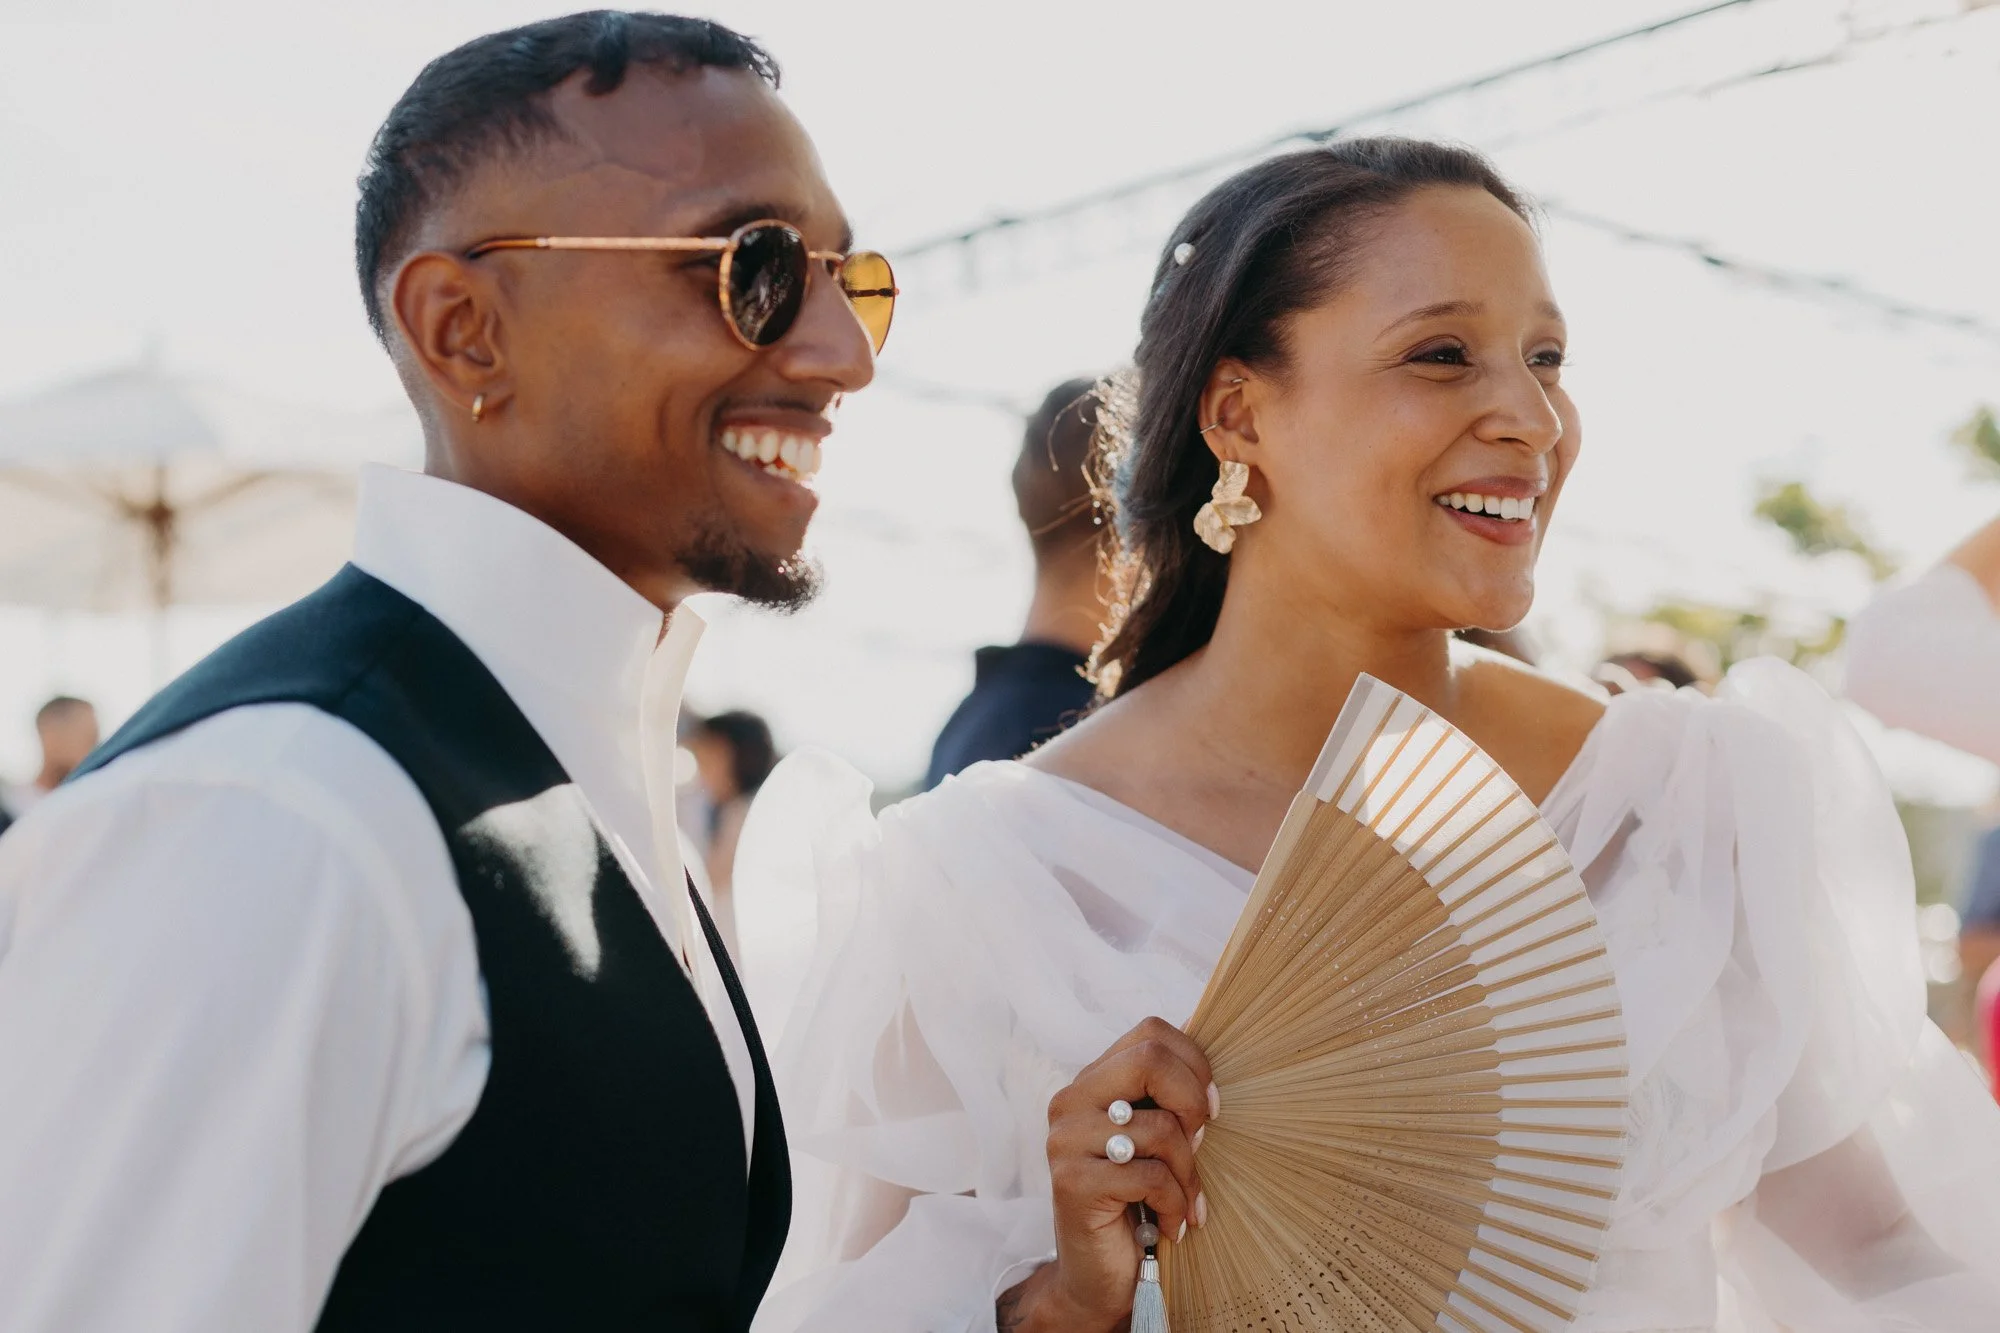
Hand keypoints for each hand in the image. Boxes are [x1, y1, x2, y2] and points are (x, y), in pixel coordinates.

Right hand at [998, 1017, 1214, 1331]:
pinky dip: (1175, 1203)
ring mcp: (1066, 1140)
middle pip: (1149, 1059)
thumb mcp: (1156, 1142)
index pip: (1150, 1032)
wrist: (1098, 1277)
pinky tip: (1173, 1224)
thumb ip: (1170, 1100)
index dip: (1194, 1064)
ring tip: (1185, 1201)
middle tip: (1201, 1143)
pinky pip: (1150, 1176)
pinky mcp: (1072, 1181)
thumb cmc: (1137, 1204)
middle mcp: (1071, 1101)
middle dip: (1192, 1102)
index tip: (1211, 1110)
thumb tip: (1214, 1061)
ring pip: (1159, 1127)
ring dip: (1188, 1172)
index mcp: (1093, 1081)